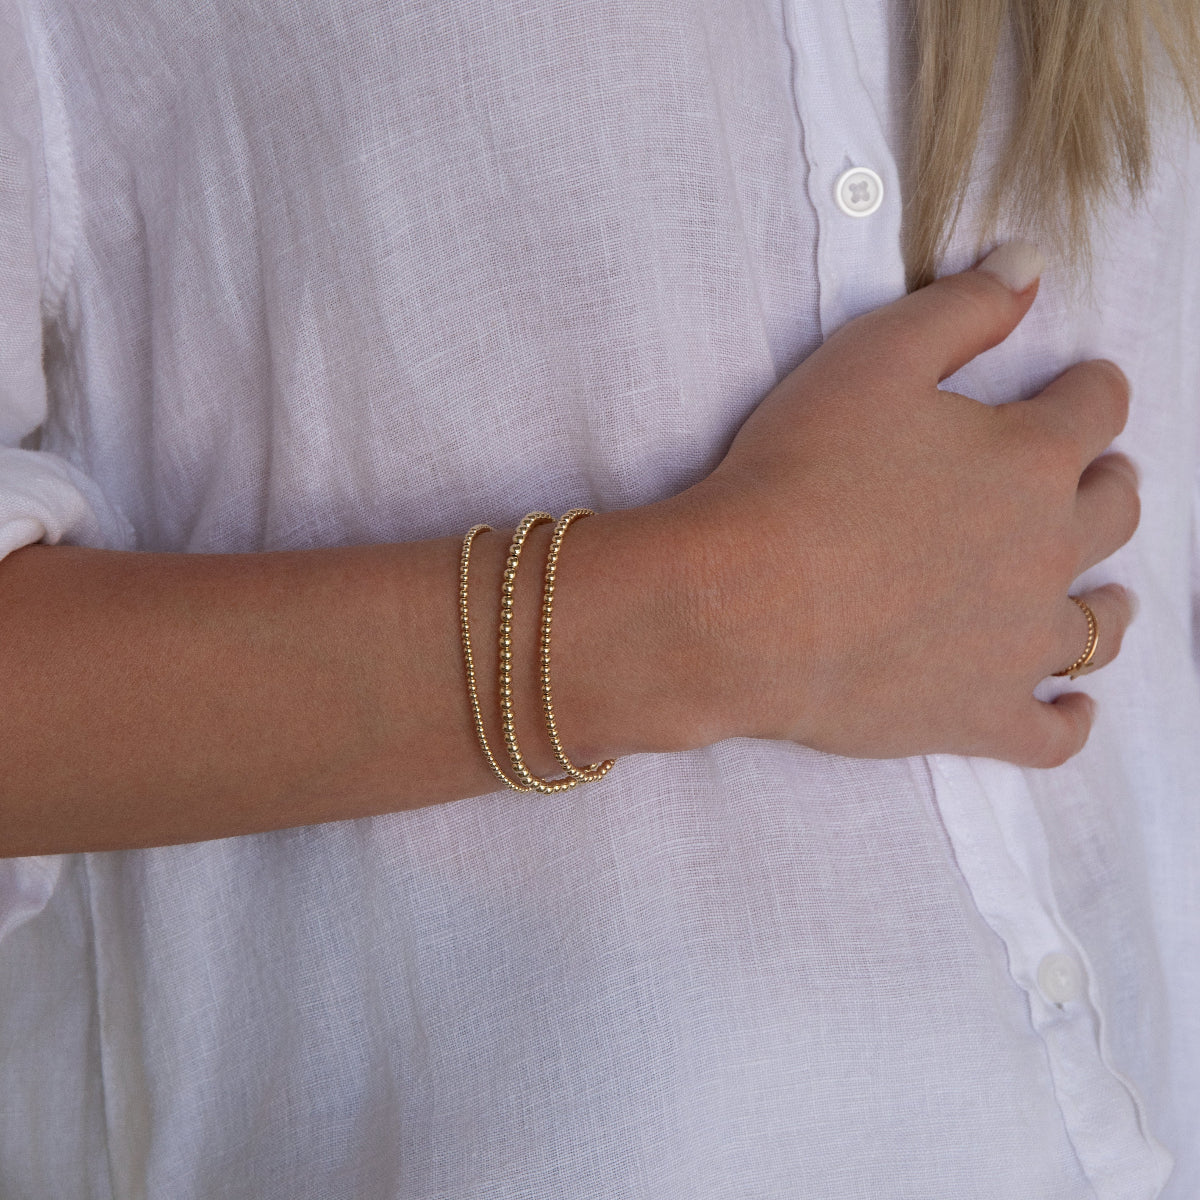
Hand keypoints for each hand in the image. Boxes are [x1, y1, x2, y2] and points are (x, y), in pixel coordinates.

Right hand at [677, 243, 1137, 767]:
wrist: (739, 605)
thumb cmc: (796, 476)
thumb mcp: (873, 358)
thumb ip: (963, 308)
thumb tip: (1031, 260)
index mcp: (1030, 459)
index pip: (1095, 406)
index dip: (1087, 388)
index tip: (1075, 386)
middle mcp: (1047, 552)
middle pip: (1113, 510)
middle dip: (1106, 483)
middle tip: (1088, 479)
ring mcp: (1017, 644)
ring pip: (1099, 624)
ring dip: (1107, 601)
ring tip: (1101, 594)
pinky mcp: (976, 716)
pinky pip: (1052, 733)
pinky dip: (1069, 720)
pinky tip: (1072, 707)